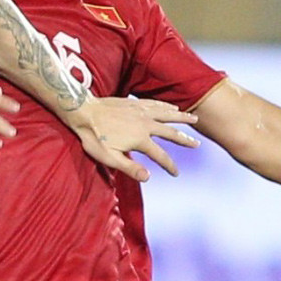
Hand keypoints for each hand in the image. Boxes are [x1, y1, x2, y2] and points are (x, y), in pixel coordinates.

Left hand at [72, 97, 199, 181]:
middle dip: (185, 140)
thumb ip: (129, 167)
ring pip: (167, 114)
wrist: (83, 111)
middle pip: (171, 133)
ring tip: (194, 118)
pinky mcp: (135, 103)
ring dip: (182, 117)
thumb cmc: (93, 137)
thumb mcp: (109, 158)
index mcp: (140, 139)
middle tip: (197, 144)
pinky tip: (172, 107)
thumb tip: (148, 177)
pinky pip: (156, 104)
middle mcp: (145, 124)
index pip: (161, 156)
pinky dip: (167, 106)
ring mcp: (141, 111)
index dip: (170, 166)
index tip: (176, 174)